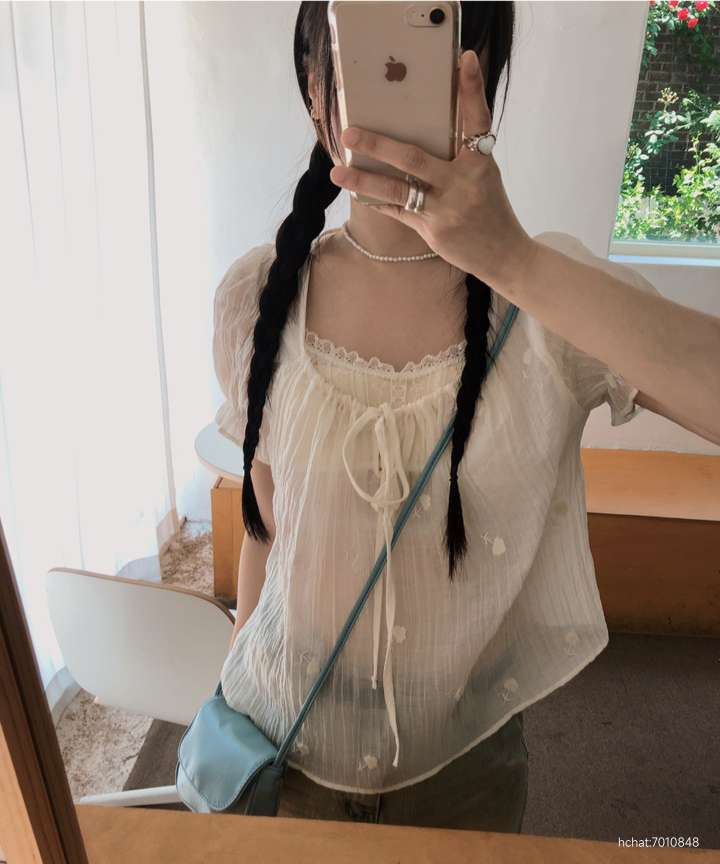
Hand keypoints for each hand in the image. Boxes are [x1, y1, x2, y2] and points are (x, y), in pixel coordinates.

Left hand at [329, 50, 533, 286]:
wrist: (503, 254)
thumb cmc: (490, 208)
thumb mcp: (484, 175)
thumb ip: (458, 154)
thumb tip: (422, 129)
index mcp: (480, 164)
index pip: (476, 120)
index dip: (471, 89)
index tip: (463, 59)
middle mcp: (462, 184)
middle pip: (414, 158)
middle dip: (378, 146)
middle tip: (349, 132)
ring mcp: (445, 210)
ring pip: (397, 190)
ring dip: (363, 181)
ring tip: (336, 172)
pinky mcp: (433, 231)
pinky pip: (397, 212)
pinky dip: (376, 200)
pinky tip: (355, 190)